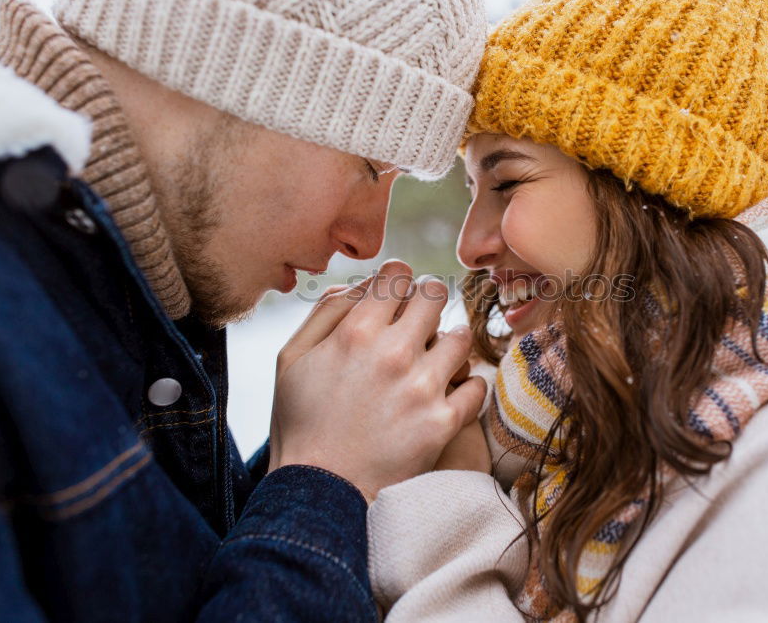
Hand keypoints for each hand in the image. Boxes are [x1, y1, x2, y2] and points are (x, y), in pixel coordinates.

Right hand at [269, 260, 486, 502]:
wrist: (319, 492)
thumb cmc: (299, 423)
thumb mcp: (290, 359)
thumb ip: (325, 312)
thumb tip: (361, 285)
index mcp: (355, 332)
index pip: (397, 275)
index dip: (398, 279)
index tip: (398, 294)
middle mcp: (393, 353)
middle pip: (436, 294)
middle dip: (429, 300)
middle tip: (423, 318)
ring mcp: (422, 388)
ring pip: (462, 337)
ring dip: (451, 342)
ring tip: (436, 358)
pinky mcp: (443, 423)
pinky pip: (476, 386)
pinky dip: (467, 386)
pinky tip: (450, 391)